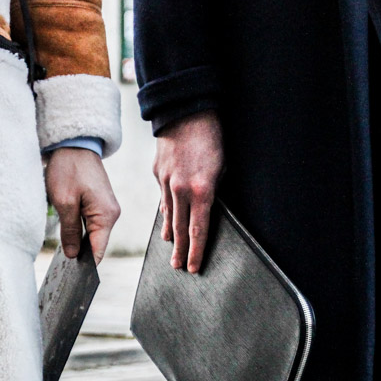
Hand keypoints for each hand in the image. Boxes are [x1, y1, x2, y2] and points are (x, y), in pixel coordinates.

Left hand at [45, 147, 120, 263]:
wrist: (73, 144)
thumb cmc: (68, 169)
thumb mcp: (64, 203)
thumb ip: (69, 231)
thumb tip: (73, 255)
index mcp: (106, 216)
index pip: (98, 250)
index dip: (86, 265)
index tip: (72, 276)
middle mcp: (111, 214)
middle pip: (96, 244)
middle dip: (80, 254)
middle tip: (61, 265)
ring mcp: (106, 208)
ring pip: (91, 234)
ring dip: (77, 240)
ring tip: (62, 249)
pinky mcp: (98, 203)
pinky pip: (89, 223)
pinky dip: (78, 229)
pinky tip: (66, 233)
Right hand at [153, 111, 224, 272]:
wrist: (185, 111)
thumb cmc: (212, 137)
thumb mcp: (222, 165)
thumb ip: (214, 190)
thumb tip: (208, 207)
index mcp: (201, 191)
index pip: (198, 230)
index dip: (196, 251)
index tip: (194, 268)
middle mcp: (180, 190)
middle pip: (181, 229)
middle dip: (181, 251)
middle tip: (179, 267)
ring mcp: (166, 182)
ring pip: (169, 215)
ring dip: (172, 234)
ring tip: (171, 249)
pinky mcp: (158, 173)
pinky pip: (163, 199)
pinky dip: (166, 213)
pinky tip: (167, 222)